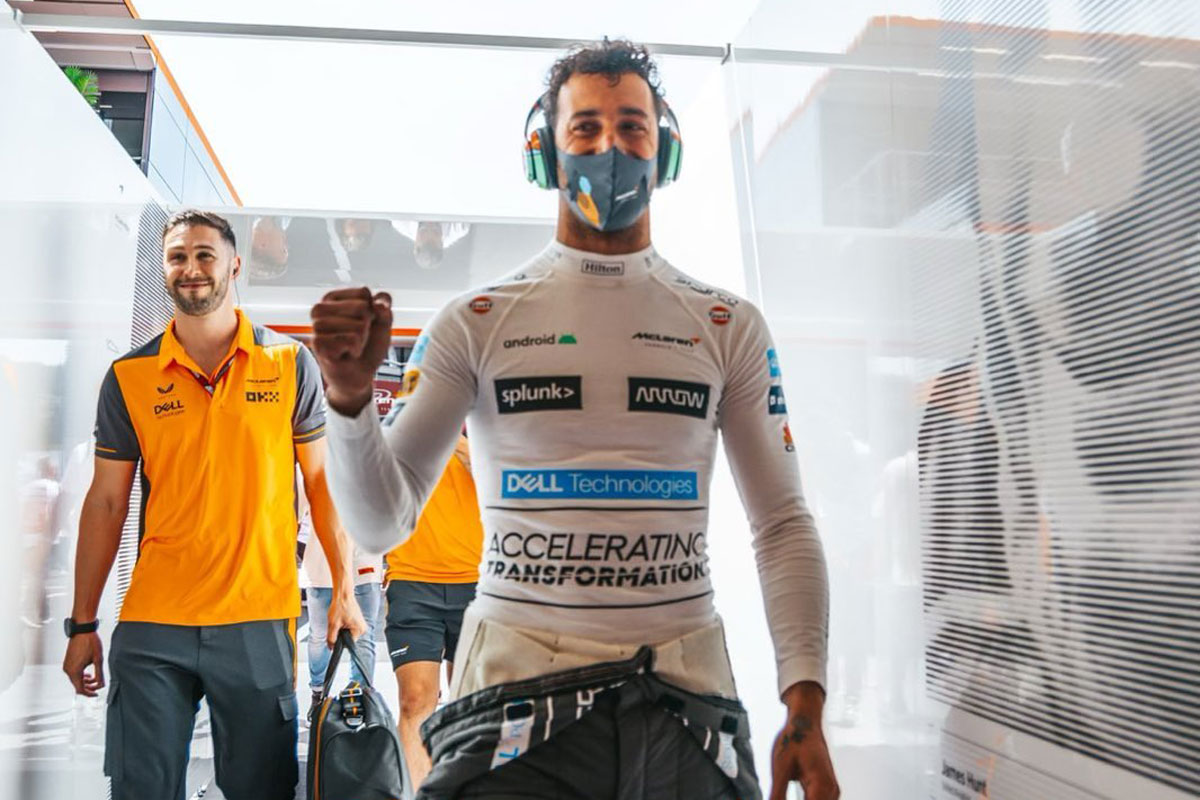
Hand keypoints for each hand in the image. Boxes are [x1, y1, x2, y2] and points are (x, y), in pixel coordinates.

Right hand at [63, 632, 104, 696]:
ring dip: (85, 681)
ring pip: (75, 680)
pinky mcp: (68, 662)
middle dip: (88, 687)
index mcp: (74, 671)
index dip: (89, 693)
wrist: (83, 630)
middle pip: (77, 685)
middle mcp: (68, 670)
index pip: (80, 689)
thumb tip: (101, 684)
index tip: (96, 693)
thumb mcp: (98, 659)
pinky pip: (74, 673)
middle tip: (98, 686)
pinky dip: (81, 676)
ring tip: (94, 679)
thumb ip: (99, 674)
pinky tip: (88, 674)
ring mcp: (67, 665)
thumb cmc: (90, 641)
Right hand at [310, 287, 392, 415]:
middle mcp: (320, 309)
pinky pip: (351, 340)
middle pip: (362, 307)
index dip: (372, 311)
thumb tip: (378, 304)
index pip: (363, 292)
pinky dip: (356, 350)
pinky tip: (346, 354)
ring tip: (350, 346)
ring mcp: (317, 326)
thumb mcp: (382, 322)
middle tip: (356, 338)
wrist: (359, 374)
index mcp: (332, 298)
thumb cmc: (367, 346)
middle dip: (367, 326)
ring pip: (357, 325)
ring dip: (361, 340)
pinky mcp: (319, 344)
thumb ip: (384, 306)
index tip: (363, 324)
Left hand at [326, 591, 367, 647]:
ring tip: (339, 619)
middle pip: (347, 639)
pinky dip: (343, 625)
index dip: (339, 640)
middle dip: (340, 634)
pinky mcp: (357, 621)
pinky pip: (349, 628)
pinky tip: (341, 618)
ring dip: (341, 629)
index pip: (347, 643)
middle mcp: (362, 628)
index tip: (335, 633)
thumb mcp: (333, 624)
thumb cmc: (340, 606)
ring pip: (347, 633)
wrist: (343, 594)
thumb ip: (331, 638)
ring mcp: (360, 625)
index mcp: (359, 630)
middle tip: (336, 624)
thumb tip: (331, 647)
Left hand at [770, 683, 838, 799]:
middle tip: (778, 798)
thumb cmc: (793, 740)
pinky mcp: (827, 789)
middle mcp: (831, 791)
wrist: (805, 723)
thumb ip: (777, 796)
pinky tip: (787, 799)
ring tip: (781, 797)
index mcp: (821, 786)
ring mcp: (831, 790)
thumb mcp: (780, 769)